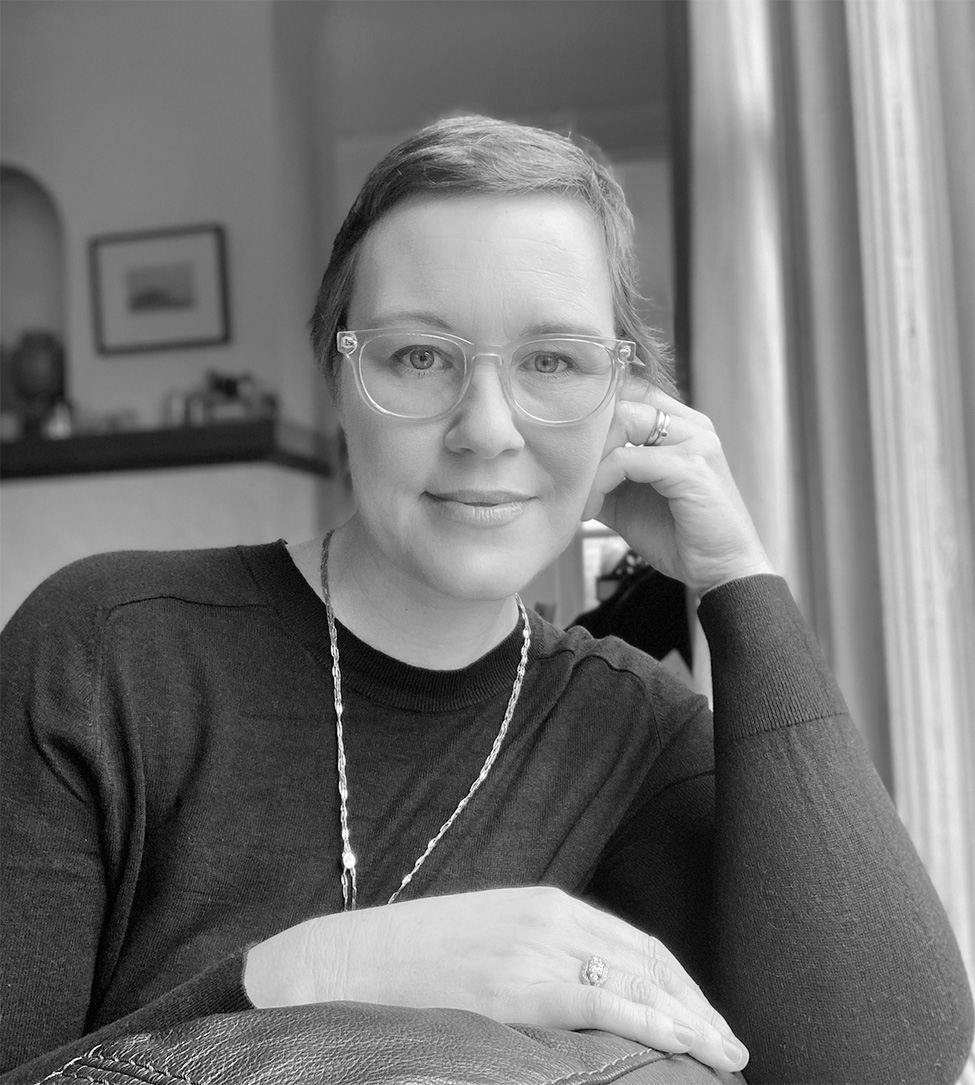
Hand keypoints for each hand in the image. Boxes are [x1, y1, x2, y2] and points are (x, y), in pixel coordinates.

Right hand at [244, 886, 748, 1074]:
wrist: (349, 959)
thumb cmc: (417, 957)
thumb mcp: (490, 937)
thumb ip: (540, 951)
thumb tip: (585, 988)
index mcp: (546, 903)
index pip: (635, 943)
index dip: (679, 983)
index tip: (706, 1015)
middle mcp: (550, 918)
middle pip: (647, 961)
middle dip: (696, 1004)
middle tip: (731, 1044)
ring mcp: (534, 948)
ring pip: (635, 981)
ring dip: (688, 1019)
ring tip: (722, 1055)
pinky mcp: (517, 984)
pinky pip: (601, 1001)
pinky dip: (652, 1021)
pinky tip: (685, 1042)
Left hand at [583, 391, 773, 595]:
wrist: (721, 571)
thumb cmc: (680, 537)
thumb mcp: (628, 500)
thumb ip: (603, 475)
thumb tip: (563, 465)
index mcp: (682, 426)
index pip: (629, 390)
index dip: (593, 414)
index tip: (567, 451)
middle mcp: (692, 425)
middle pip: (622, 400)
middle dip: (586, 438)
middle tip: (568, 475)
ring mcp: (695, 442)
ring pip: (622, 421)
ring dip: (590, 460)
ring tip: (581, 497)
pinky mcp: (690, 467)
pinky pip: (625, 459)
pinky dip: (599, 483)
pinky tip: (592, 509)